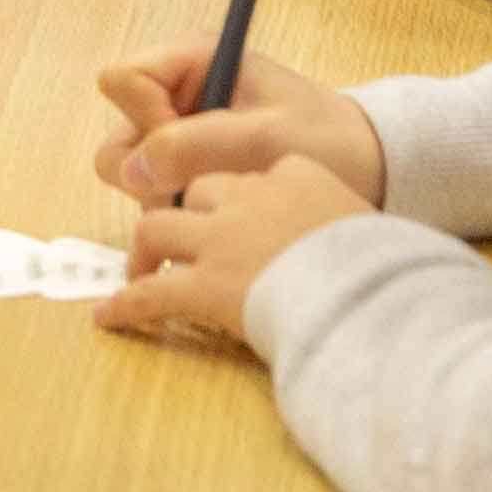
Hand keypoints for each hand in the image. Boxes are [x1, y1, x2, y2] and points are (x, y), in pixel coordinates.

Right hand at [93, 42, 389, 209]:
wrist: (363, 167)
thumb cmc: (323, 139)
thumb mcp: (267, 138)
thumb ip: (200, 146)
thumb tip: (134, 170)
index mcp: (190, 61)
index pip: (123, 81)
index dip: (145, 116)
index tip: (190, 144)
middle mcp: (173, 96)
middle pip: (118, 133)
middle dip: (149, 169)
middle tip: (201, 186)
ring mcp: (175, 136)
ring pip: (128, 171)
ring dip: (163, 194)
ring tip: (219, 201)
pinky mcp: (184, 172)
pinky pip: (152, 194)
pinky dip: (176, 211)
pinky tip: (219, 214)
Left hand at [99, 154, 377, 351]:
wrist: (371, 297)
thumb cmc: (383, 267)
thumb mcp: (365, 224)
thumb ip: (337, 218)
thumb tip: (344, 243)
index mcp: (295, 174)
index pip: (250, 173)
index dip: (239, 196)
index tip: (239, 214)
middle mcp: (249, 197)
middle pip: (198, 192)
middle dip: (189, 215)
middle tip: (186, 241)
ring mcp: (221, 239)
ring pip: (159, 228)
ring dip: (147, 249)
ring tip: (139, 270)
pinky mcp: (204, 285)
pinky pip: (150, 294)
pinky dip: (125, 307)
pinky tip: (108, 318)